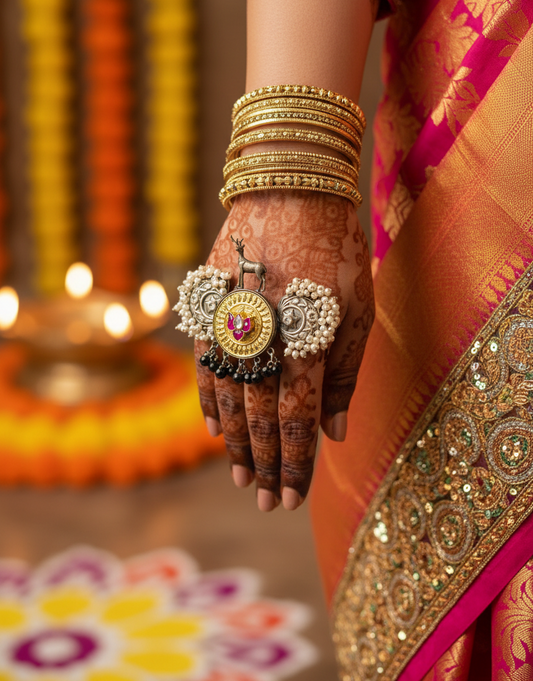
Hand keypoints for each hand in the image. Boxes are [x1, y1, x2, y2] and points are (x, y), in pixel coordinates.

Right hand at [194, 190, 374, 511]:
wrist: (289, 189)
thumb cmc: (337, 250)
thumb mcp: (358, 310)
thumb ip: (345, 375)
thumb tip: (335, 433)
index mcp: (308, 342)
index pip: (297, 422)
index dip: (292, 466)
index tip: (288, 500)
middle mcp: (264, 340)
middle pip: (260, 420)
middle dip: (263, 465)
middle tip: (263, 502)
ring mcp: (231, 325)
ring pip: (228, 400)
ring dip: (235, 443)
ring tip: (240, 475)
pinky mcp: (209, 309)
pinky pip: (204, 366)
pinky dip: (209, 401)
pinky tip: (213, 428)